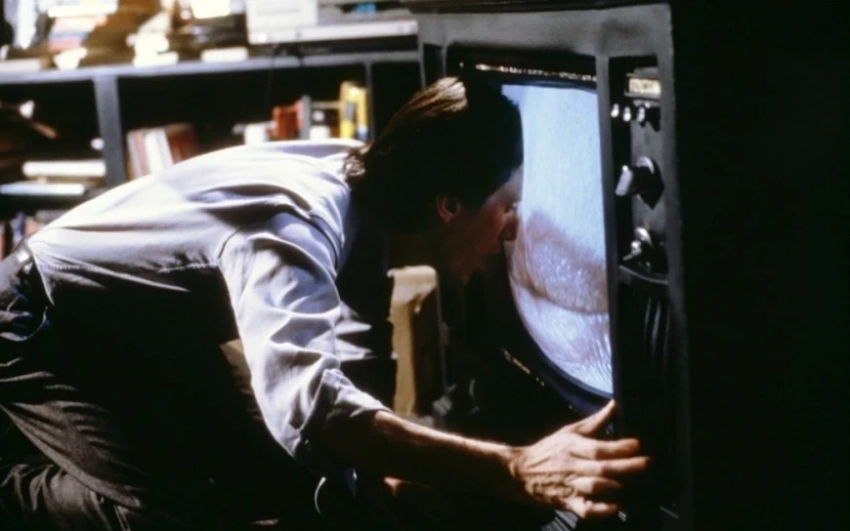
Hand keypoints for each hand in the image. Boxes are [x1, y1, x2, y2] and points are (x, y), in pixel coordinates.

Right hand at [509, 400, 647, 517]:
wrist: (521, 472)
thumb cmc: (548, 450)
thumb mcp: (569, 432)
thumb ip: (595, 421)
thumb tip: (614, 405)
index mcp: (572, 447)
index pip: (598, 447)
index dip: (619, 447)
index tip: (637, 444)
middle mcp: (572, 466)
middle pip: (602, 467)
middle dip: (626, 466)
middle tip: (646, 463)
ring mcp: (570, 486)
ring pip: (594, 487)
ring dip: (614, 485)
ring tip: (631, 482)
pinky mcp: (569, 502)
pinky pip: (586, 509)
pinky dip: (602, 509)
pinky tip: (616, 506)